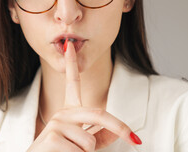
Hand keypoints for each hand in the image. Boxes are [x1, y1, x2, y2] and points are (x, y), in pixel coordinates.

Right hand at [27, 41, 141, 151]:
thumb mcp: (82, 145)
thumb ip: (99, 137)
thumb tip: (117, 133)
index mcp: (68, 112)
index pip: (71, 83)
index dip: (71, 64)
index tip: (69, 45)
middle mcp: (62, 113)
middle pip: (98, 114)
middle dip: (119, 127)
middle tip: (134, 140)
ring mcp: (56, 124)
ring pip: (90, 142)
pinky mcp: (53, 137)